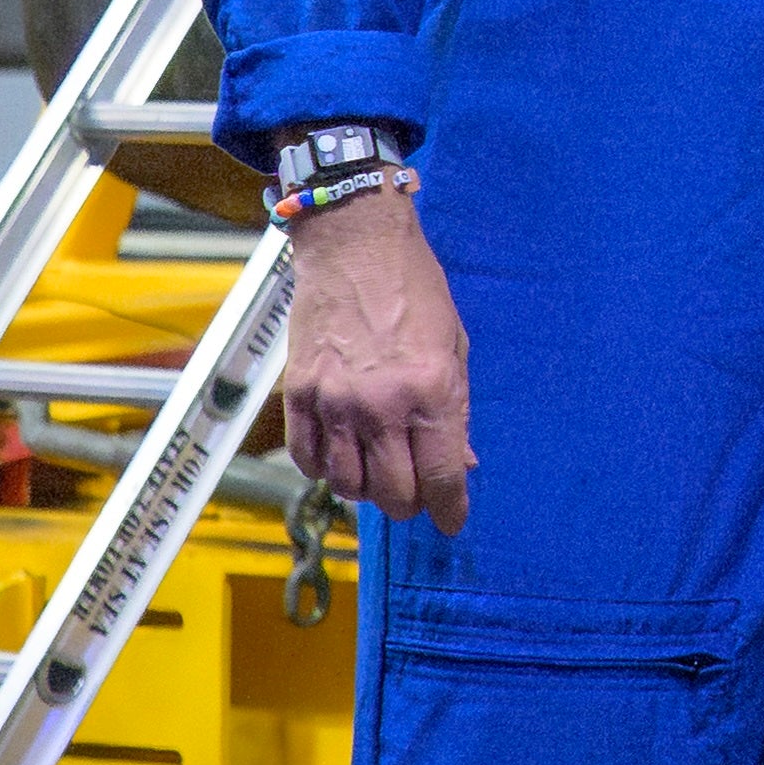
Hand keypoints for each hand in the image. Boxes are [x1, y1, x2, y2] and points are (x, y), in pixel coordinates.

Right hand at [282, 187, 473, 528]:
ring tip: (379, 470)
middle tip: (416, 491)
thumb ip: (457, 409)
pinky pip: (308, 459)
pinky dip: (326, 468)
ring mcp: (336, 401)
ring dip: (367, 488)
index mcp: (431, 390)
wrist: (355, 245)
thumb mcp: (454, 345)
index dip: (449, 509)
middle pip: (394, 493)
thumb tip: (462, 463)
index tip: (452, 520)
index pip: (440, 476)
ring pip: (348, 485)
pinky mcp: (301, 394)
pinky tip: (341, 454)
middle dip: (410, 502)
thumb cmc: (414, 288)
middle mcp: (383, 404)